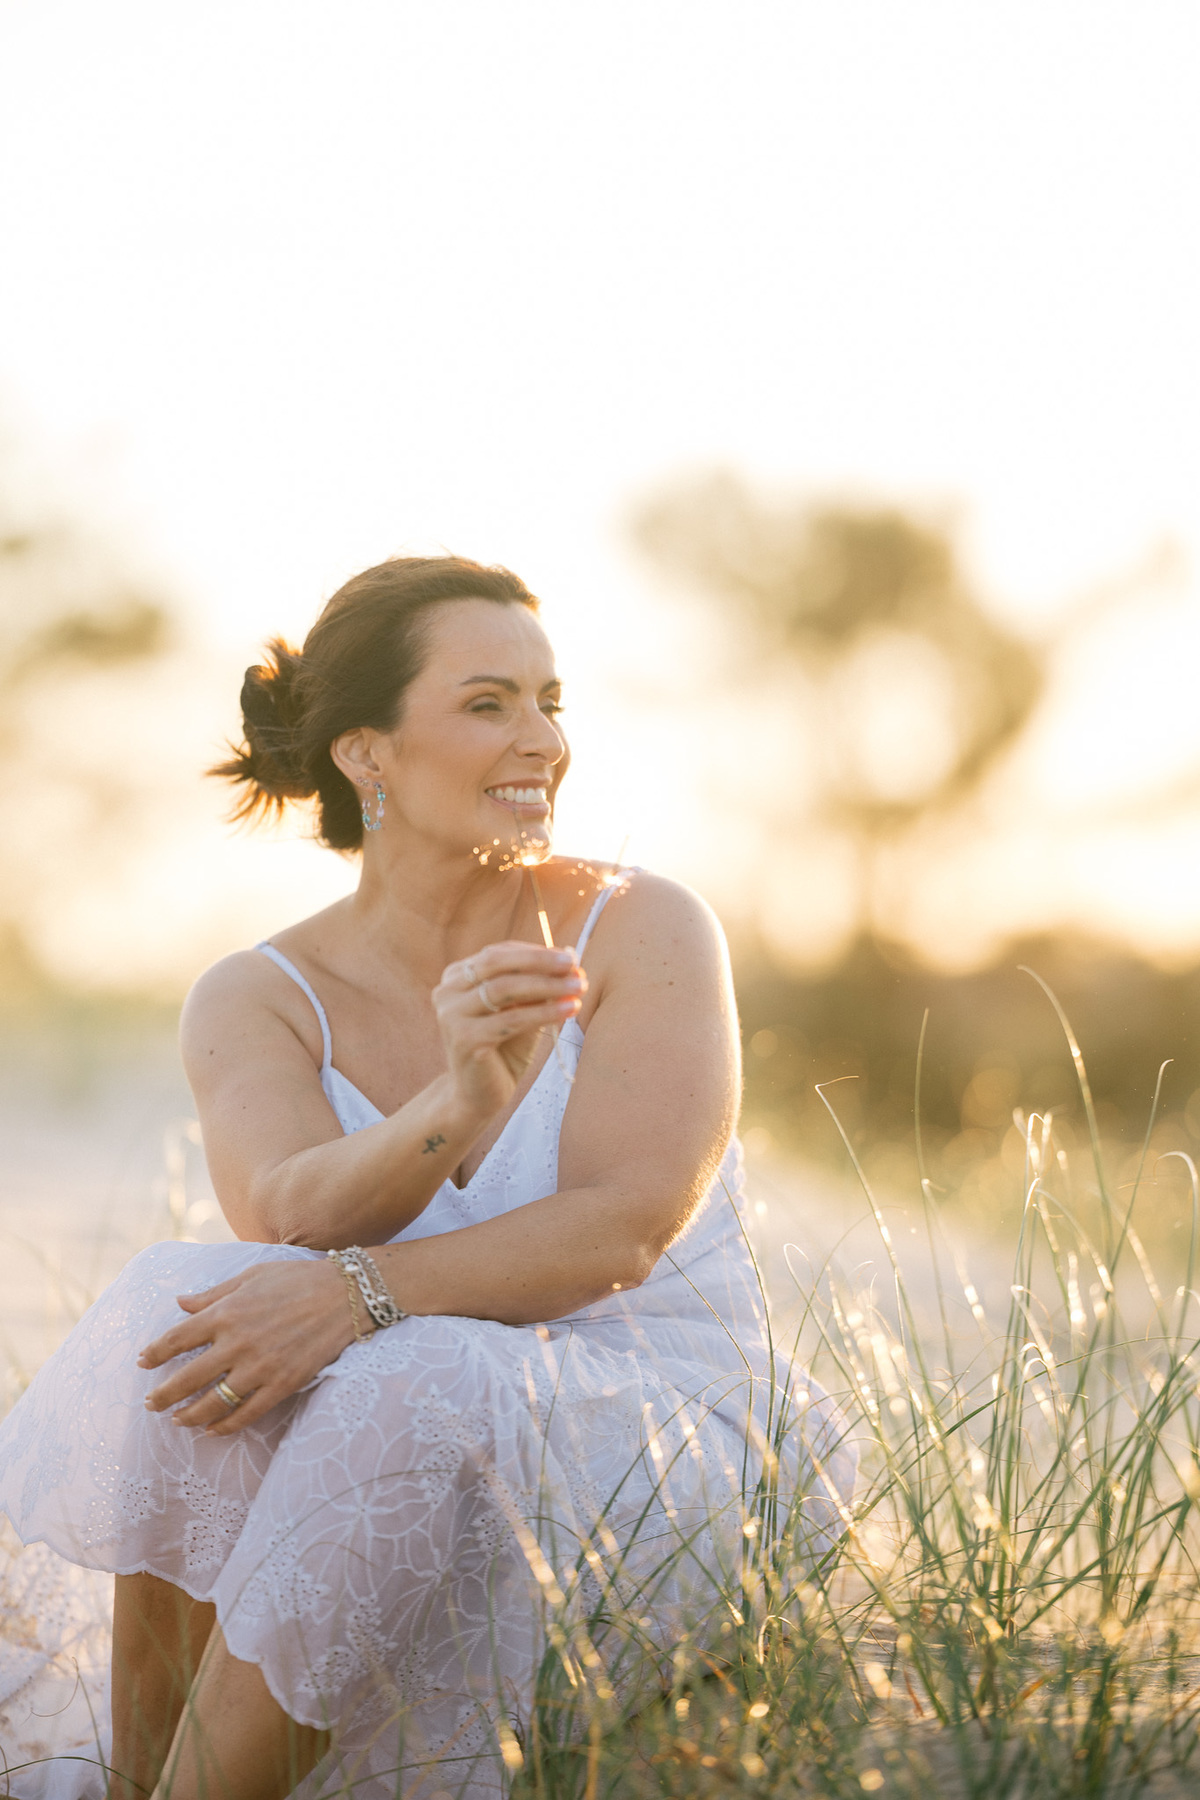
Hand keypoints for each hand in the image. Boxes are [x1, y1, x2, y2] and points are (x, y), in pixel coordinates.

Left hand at [137, 1258, 354, 1434]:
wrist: (345, 1294)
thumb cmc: (297, 1279)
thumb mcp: (251, 1276)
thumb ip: (213, 1294)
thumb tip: (180, 1302)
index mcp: (226, 1312)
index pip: (177, 1339)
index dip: (155, 1353)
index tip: (143, 1362)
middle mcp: (237, 1342)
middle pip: (187, 1378)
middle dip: (163, 1395)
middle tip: (150, 1404)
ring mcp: (260, 1367)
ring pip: (213, 1402)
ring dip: (189, 1416)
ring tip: (177, 1421)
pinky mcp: (283, 1384)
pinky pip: (247, 1413)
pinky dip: (226, 1426)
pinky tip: (213, 1430)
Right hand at [434, 941, 584, 1117]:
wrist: (479, 1096)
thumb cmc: (503, 1049)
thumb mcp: (522, 1010)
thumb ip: (538, 985)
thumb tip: (570, 956)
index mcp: (456, 978)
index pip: (498, 953)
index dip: (535, 953)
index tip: (570, 958)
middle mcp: (447, 992)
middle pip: (497, 963)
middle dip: (540, 962)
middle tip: (574, 966)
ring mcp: (451, 1016)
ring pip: (504, 989)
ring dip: (547, 986)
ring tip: (578, 989)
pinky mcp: (465, 1040)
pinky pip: (511, 1019)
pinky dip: (544, 1013)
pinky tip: (568, 1011)